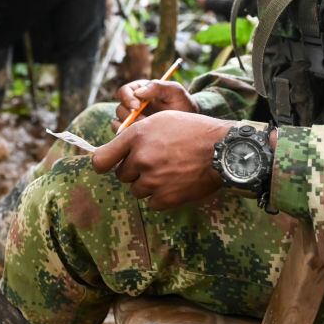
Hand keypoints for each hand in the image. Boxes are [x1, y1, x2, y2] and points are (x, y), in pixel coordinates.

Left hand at [92, 111, 229, 209]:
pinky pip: (152, 203)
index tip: (110, 165)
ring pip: (137, 190)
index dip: (105, 164)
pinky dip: (161, 197)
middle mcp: (141, 158)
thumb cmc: (193, 131)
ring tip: (169, 171)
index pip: (101, 160)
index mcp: (136, 136)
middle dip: (135, 171)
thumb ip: (135, 136)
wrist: (222, 149)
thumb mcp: (161, 120)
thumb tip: (115, 154)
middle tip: (157, 162)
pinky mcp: (165, 197)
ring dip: (148, 184)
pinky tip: (176, 183)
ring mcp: (153, 180)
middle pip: (122, 176)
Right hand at [114, 79, 197, 129]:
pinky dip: (129, 137)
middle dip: (130, 116)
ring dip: (130, 128)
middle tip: (145, 122)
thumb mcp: (175, 92)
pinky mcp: (133, 135)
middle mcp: (133, 106)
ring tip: (148, 131)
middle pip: (120, 109)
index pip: (124, 91)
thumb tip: (138, 92)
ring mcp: (132, 121)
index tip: (137, 106)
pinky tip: (144, 139)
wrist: (190, 125)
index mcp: (140, 91)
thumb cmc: (183, 104)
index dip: (127, 98)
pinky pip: (123, 136)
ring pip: (119, 124)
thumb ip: (158, 87)